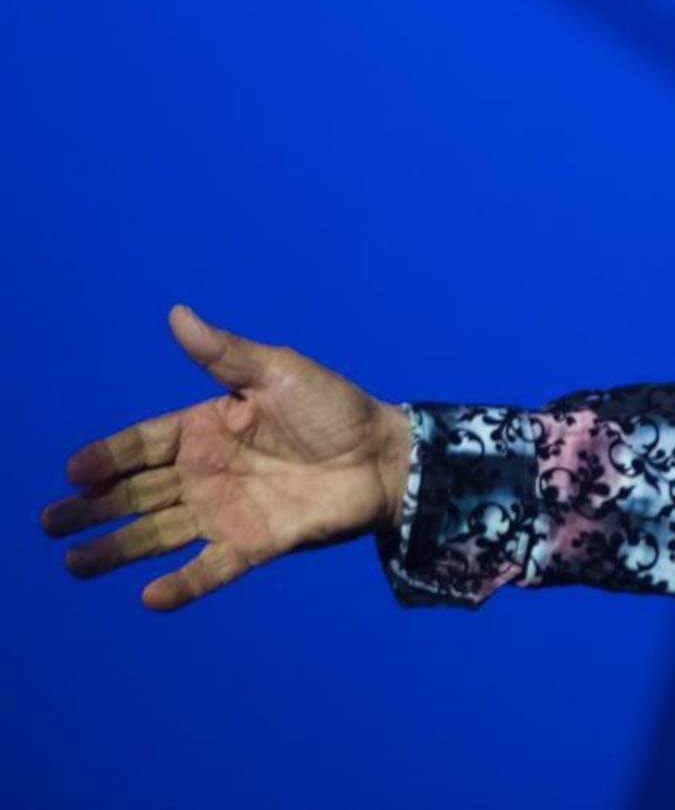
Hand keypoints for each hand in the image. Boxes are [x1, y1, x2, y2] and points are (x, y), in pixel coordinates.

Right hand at [40, 306, 411, 610]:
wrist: (387, 453)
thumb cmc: (335, 406)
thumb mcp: (278, 371)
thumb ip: (225, 353)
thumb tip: (177, 313)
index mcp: (205, 428)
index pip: (142, 444)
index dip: (107, 457)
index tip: (74, 470)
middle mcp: (206, 473)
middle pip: (136, 493)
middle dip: (92, 508)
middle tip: (51, 522)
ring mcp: (227, 511)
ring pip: (159, 534)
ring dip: (117, 549)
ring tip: (74, 563)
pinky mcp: (255, 544)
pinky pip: (212, 568)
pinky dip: (184, 584)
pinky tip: (151, 597)